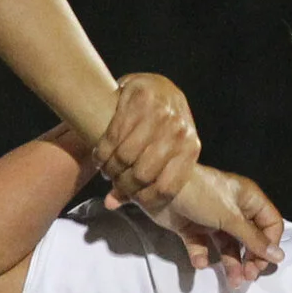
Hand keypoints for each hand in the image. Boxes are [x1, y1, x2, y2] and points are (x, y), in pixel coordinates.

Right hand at [94, 73, 199, 213]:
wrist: (159, 88)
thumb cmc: (161, 128)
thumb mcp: (163, 154)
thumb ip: (143, 182)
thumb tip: (110, 203)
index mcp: (190, 148)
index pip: (165, 188)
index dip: (143, 199)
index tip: (132, 198)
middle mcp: (178, 130)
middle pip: (141, 174)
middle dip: (123, 183)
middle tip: (114, 181)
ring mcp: (160, 114)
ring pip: (124, 156)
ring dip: (109, 167)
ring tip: (107, 168)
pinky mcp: (139, 100)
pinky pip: (113, 136)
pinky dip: (102, 150)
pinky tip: (101, 154)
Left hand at [136, 163, 285, 290]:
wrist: (159, 186)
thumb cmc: (201, 195)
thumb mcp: (230, 217)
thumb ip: (253, 240)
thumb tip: (279, 257)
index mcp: (248, 199)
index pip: (270, 224)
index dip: (270, 245)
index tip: (263, 263)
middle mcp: (233, 209)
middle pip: (250, 239)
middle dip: (251, 259)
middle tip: (248, 277)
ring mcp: (212, 219)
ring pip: (228, 246)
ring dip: (231, 264)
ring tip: (232, 282)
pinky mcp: (192, 228)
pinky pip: (202, 246)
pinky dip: (202, 256)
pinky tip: (200, 261)